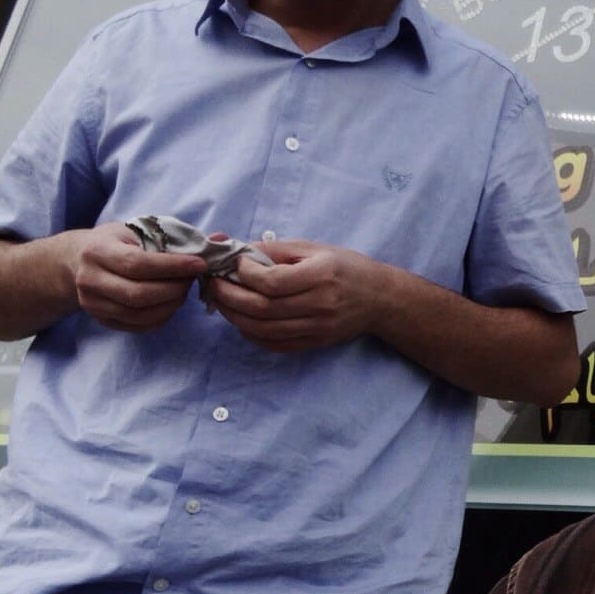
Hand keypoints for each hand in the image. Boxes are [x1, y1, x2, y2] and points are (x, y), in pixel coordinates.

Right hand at [67, 223, 205, 332]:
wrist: (78, 260)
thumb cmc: (117, 242)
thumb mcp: (139, 230)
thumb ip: (178, 237)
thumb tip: (220, 240)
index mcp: (98, 251)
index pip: (138, 264)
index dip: (173, 267)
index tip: (200, 264)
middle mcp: (90, 280)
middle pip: (139, 294)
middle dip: (174, 289)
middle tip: (192, 279)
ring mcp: (93, 304)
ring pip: (140, 314)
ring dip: (171, 304)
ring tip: (182, 290)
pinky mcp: (101, 320)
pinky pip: (138, 326)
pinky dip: (162, 316)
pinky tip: (170, 302)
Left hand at [209, 239, 388, 353]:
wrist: (381, 299)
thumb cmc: (346, 268)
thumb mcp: (315, 249)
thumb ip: (275, 249)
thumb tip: (235, 250)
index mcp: (321, 275)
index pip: (272, 282)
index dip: (244, 274)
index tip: (235, 264)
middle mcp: (320, 304)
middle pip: (262, 308)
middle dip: (229, 296)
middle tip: (213, 284)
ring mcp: (317, 327)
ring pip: (263, 329)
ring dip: (233, 316)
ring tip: (221, 301)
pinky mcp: (314, 342)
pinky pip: (274, 344)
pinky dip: (250, 334)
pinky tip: (241, 320)